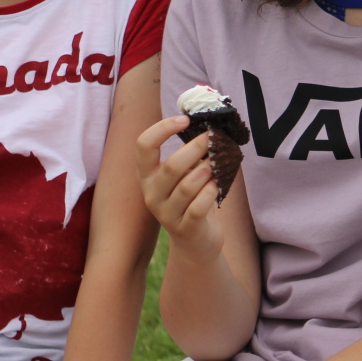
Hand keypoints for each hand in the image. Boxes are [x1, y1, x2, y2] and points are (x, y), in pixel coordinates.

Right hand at [136, 117, 221, 260]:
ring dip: (207, 170)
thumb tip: (209, 125)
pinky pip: (199, 206)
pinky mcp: (185, 228)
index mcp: (147, 176)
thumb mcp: (183, 175)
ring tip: (218, 162)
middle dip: (196, 148)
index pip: (143, 145)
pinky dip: (211, 191)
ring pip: (187, 186)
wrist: (195, 241)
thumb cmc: (190, 199)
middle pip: (172, 166)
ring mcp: (166, 214)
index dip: (162, 129)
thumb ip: (189, 154)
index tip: (185, 120)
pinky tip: (218, 184)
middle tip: (214, 138)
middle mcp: (152, 194)